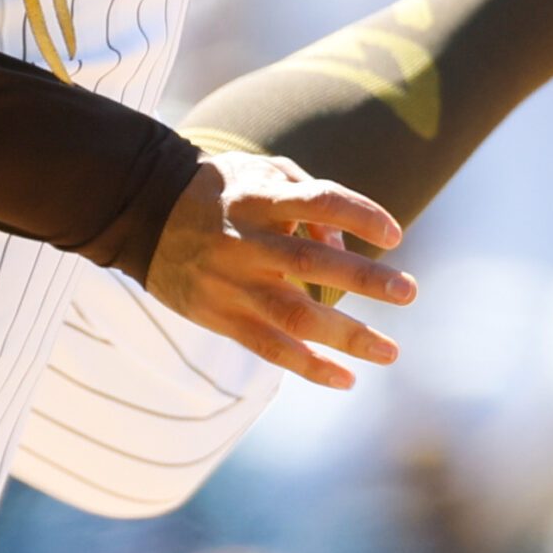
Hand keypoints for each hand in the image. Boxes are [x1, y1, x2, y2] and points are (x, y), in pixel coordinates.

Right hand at [144, 151, 415, 388]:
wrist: (143, 212)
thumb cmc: (221, 190)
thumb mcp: (261, 173)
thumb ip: (309, 201)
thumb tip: (346, 249)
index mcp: (259, 199)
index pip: (318, 202)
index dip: (359, 215)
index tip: (395, 234)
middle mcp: (246, 243)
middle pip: (311, 264)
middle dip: (364, 280)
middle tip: (408, 291)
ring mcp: (232, 284)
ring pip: (295, 316)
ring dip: (348, 336)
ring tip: (391, 351)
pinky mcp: (221, 317)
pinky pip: (269, 349)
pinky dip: (309, 367)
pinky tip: (346, 378)